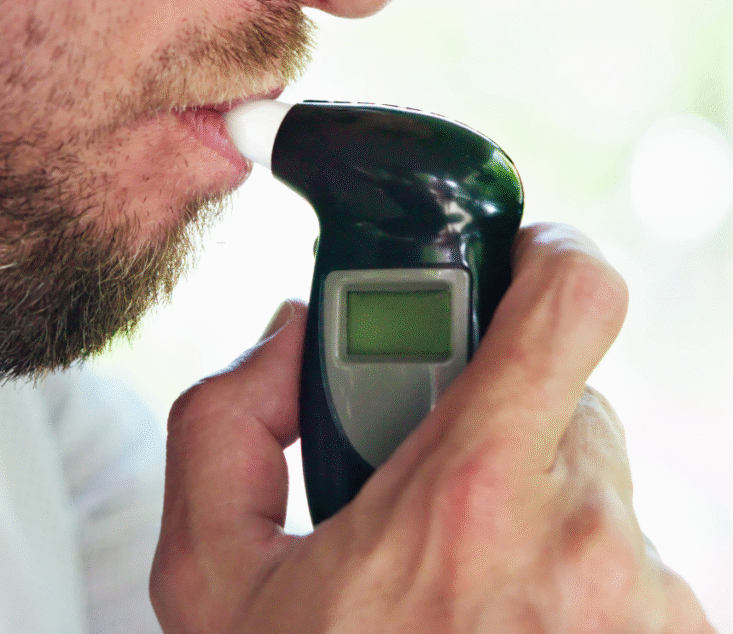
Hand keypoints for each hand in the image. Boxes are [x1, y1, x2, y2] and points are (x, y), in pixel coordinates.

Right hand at [150, 223, 714, 632]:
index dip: (549, 259)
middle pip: (570, 403)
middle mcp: (583, 546)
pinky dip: (579, 582)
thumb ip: (226, 424)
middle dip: (498, 426)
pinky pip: (635, 568)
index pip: (571, 304)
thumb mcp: (209, 582)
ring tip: (465, 596)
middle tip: (432, 492)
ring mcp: (649, 609)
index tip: (519, 263)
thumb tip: (292, 341)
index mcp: (466, 499)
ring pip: (601, 490)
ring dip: (534, 513)